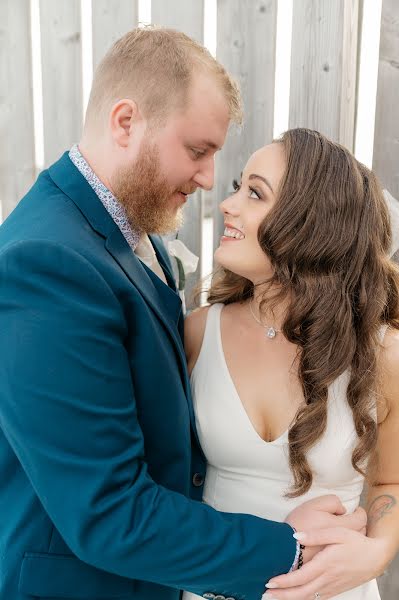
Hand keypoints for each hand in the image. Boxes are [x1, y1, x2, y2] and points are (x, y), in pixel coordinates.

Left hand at [264, 528, 386, 599]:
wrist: (375, 557)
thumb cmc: (356, 542)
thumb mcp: (338, 533)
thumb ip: (316, 535)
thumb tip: (297, 536)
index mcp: (326, 564)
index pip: (301, 576)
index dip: (285, 581)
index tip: (270, 581)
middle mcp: (328, 578)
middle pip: (301, 592)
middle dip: (283, 594)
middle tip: (266, 593)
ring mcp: (332, 586)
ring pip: (308, 598)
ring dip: (291, 599)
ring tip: (275, 597)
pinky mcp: (335, 589)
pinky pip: (317, 598)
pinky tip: (295, 597)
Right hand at [285, 495, 366, 562]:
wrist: (285, 547)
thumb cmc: (300, 523)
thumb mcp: (315, 504)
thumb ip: (333, 502)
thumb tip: (343, 510)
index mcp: (342, 527)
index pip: (361, 519)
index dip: (360, 512)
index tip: (356, 509)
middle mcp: (345, 543)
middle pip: (361, 533)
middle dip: (358, 525)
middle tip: (349, 519)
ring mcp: (340, 555)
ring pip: (354, 545)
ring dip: (352, 538)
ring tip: (343, 531)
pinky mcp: (333, 564)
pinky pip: (346, 555)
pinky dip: (344, 549)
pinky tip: (336, 545)